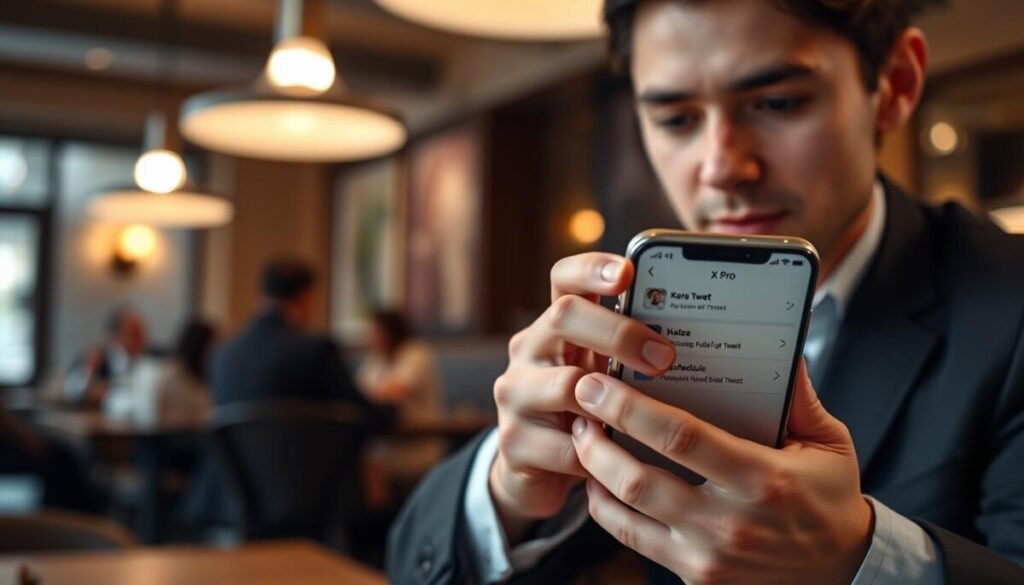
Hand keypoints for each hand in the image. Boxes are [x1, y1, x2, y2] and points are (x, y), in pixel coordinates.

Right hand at [488, 253, 676, 542]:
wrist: (536, 473)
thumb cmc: (589, 415)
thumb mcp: (609, 377)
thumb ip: (634, 356)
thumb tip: (707, 339)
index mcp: (556, 327)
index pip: (565, 280)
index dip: (593, 269)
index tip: (628, 271)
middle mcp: (529, 350)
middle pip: (565, 317)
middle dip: (620, 332)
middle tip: (664, 357)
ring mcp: (515, 394)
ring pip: (566, 385)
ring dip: (616, 401)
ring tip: (650, 420)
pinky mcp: (513, 442)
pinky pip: (568, 447)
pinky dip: (603, 457)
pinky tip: (626, 464)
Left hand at [571, 364, 873, 584]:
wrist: (842, 574)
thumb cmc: (830, 500)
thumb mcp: (828, 444)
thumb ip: (797, 395)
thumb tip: (779, 341)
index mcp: (764, 480)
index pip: (681, 438)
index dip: (631, 409)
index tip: (599, 382)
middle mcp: (729, 524)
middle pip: (639, 480)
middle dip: (597, 439)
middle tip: (579, 402)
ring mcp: (708, 557)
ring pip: (626, 513)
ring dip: (594, 471)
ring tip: (583, 435)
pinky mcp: (695, 578)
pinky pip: (634, 540)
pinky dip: (606, 509)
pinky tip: (599, 480)